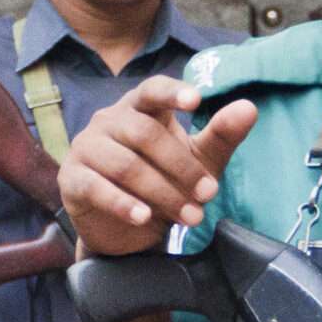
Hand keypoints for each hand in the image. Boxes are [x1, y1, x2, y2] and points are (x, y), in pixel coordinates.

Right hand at [58, 76, 257, 258]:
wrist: (128, 231)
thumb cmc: (165, 182)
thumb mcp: (199, 162)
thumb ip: (221, 136)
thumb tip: (249, 108)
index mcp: (139, 108)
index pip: (153, 90)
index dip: (172, 92)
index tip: (197, 101)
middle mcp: (109, 121)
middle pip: (144, 133)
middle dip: (182, 166)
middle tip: (209, 193)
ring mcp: (86, 148)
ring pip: (125, 164)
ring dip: (162, 192)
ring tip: (190, 216)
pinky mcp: (72, 180)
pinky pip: (96, 187)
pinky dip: (122, 203)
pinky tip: (143, 217)